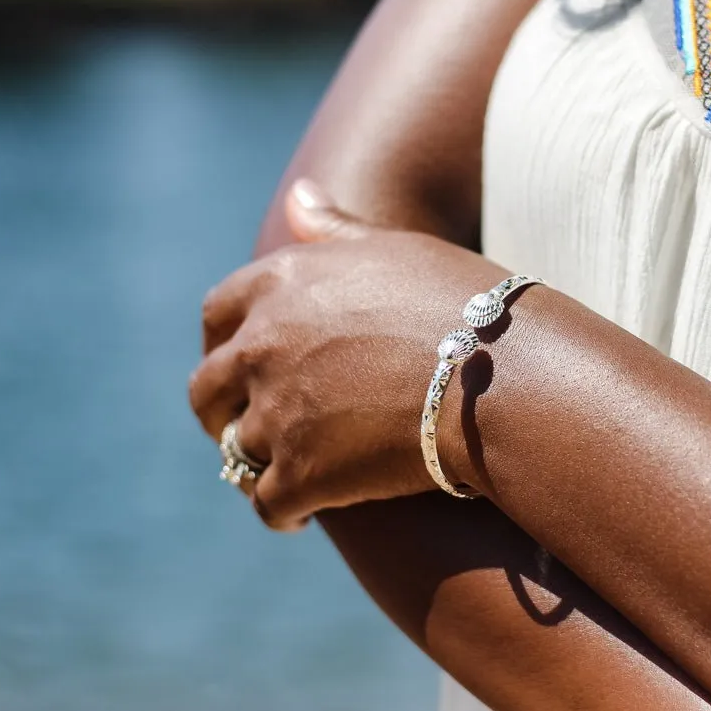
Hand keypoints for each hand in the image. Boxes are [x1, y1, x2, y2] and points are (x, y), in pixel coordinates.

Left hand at [189, 182, 508, 528]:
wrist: (502, 375)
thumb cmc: (464, 303)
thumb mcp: (394, 248)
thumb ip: (335, 229)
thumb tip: (295, 196)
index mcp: (280, 285)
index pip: (217, 314)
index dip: (222, 342)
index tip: (239, 361)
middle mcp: (262, 346)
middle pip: (207, 388)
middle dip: (220, 410)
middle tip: (244, 427)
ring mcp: (276, 414)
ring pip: (235, 451)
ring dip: (254, 463)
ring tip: (288, 472)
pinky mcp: (301, 475)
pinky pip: (267, 504)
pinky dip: (281, 512)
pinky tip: (303, 514)